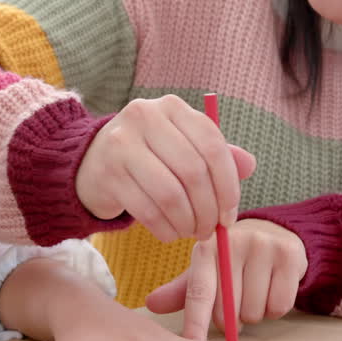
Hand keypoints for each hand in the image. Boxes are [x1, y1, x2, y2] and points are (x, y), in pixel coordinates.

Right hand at [77, 95, 256, 241]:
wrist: (91, 163)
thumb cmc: (149, 156)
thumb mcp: (183, 146)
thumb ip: (216, 155)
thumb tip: (250, 165)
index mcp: (171, 107)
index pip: (212, 145)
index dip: (228, 185)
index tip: (230, 214)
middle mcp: (144, 117)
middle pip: (193, 172)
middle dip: (208, 210)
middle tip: (211, 230)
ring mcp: (121, 144)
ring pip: (171, 195)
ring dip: (188, 223)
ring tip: (191, 232)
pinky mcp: (108, 174)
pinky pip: (148, 211)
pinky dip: (165, 230)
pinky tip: (170, 233)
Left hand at [145, 219, 307, 339]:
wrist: (272, 233)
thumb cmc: (232, 260)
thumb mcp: (206, 271)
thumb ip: (181, 291)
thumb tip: (151, 304)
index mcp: (206, 248)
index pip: (199, 292)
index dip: (195, 323)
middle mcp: (233, 242)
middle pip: (228, 311)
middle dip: (230, 320)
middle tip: (235, 302)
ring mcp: (263, 245)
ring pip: (254, 312)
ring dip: (254, 315)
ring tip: (254, 292)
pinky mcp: (289, 254)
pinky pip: (279, 306)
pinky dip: (275, 310)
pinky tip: (271, 290)